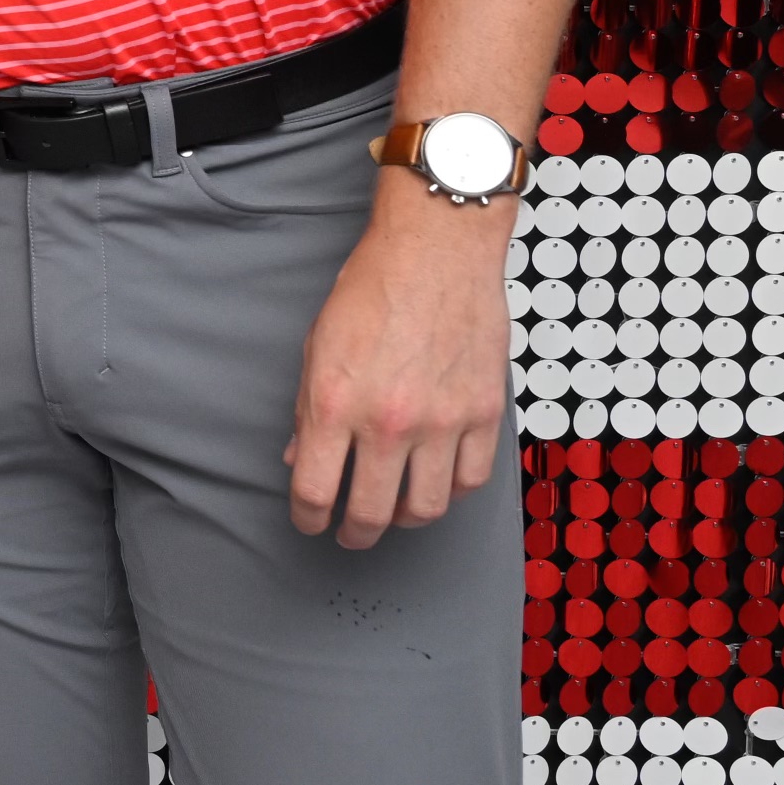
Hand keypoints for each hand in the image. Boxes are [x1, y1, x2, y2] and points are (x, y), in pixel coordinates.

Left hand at [286, 172, 516, 547]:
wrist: (437, 250)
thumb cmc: (372, 289)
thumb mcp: (317, 346)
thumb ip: (306, 409)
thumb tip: (299, 458)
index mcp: (334, 403)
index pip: (313, 490)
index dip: (306, 516)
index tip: (309, 521)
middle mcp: (388, 421)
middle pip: (370, 513)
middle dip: (353, 533)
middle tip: (349, 533)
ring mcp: (442, 420)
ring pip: (426, 508)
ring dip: (404, 519)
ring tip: (394, 512)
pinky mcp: (484, 413)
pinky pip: (470, 480)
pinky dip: (451, 490)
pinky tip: (436, 482)